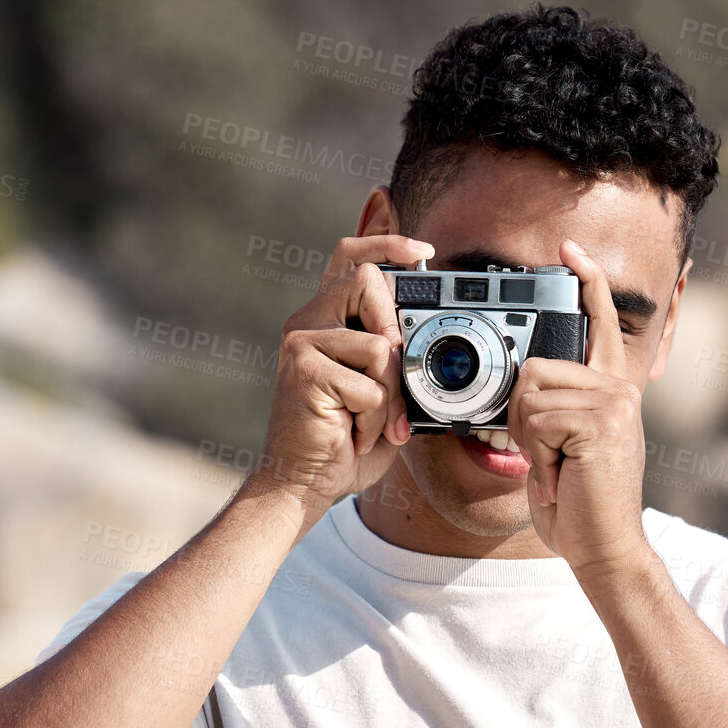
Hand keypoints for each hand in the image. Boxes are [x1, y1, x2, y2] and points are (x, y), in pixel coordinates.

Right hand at [244, 235, 433, 522]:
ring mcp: (301, 343)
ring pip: (378, 344)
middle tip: (390, 377)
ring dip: (389, 395)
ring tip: (370, 421)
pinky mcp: (303, 369)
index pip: (352, 256)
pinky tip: (354, 433)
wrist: (304, 484)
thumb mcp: (381, 390)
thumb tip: (426, 331)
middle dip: (395, 331)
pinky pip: (369, 384)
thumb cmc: (344, 440)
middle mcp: (307, 322)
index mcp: (325, 319)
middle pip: (367, 282)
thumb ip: (395, 355)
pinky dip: (375, 418)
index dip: (387, 243)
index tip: (423, 253)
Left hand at [508, 239, 653, 574]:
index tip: (569, 251)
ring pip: (530, 392)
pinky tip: (562, 474)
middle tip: (549, 458)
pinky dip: (538, 452)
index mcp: (613, 389)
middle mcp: (618, 388)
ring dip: (530, 438)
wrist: (604, 546)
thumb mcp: (564, 446)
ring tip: (558, 468)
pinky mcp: (601, 419)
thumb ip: (555, 409)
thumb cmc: (579, 502)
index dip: (587, 283)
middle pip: (535, 367)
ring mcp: (614, 401)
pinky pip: (537, 417)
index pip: (602, 324)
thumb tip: (526, 383)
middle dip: (524, 417)